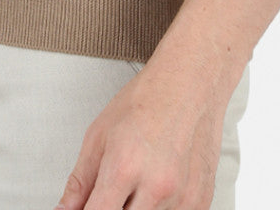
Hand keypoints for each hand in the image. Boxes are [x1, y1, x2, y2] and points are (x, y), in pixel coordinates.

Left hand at [56, 56, 226, 209]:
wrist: (189, 82)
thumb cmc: (146, 100)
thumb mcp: (99, 135)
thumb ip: (80, 182)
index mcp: (124, 167)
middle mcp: (156, 187)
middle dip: (112, 208)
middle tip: (113, 190)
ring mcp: (182, 198)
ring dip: (137, 209)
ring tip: (138, 181)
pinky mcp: (200, 202)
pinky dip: (160, 207)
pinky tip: (158, 185)